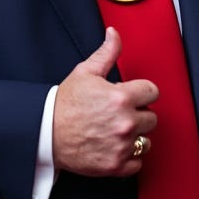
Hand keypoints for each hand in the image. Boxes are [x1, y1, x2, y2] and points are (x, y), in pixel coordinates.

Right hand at [52, 27, 158, 176]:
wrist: (46, 133)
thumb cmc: (64, 104)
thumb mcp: (84, 72)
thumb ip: (106, 52)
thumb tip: (114, 34)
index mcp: (120, 97)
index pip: (152, 92)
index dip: (140, 91)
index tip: (131, 95)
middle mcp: (125, 122)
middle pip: (152, 117)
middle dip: (137, 113)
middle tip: (118, 113)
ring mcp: (122, 145)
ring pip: (147, 140)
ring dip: (135, 136)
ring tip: (116, 130)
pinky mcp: (117, 165)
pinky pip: (138, 162)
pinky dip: (129, 156)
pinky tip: (114, 145)